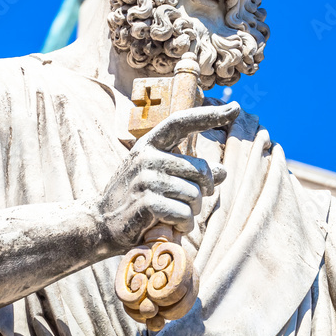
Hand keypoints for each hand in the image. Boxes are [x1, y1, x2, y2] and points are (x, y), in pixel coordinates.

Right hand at [92, 103, 235, 254]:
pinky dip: (184, 225)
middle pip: (200, 169)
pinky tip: (173, 228)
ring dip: (192, 212)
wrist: (100, 224)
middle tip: (194, 202)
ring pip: (195, 194)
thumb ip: (189, 172)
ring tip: (176, 217)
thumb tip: (223, 171)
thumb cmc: (136, 198)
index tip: (235, 107)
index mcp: (150, 144)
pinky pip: (184, 214)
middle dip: (205, 190)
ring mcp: (145, 178)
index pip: (182, 122)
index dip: (209, 115)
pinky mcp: (146, 202)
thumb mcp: (160, 178)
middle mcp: (147, 156)